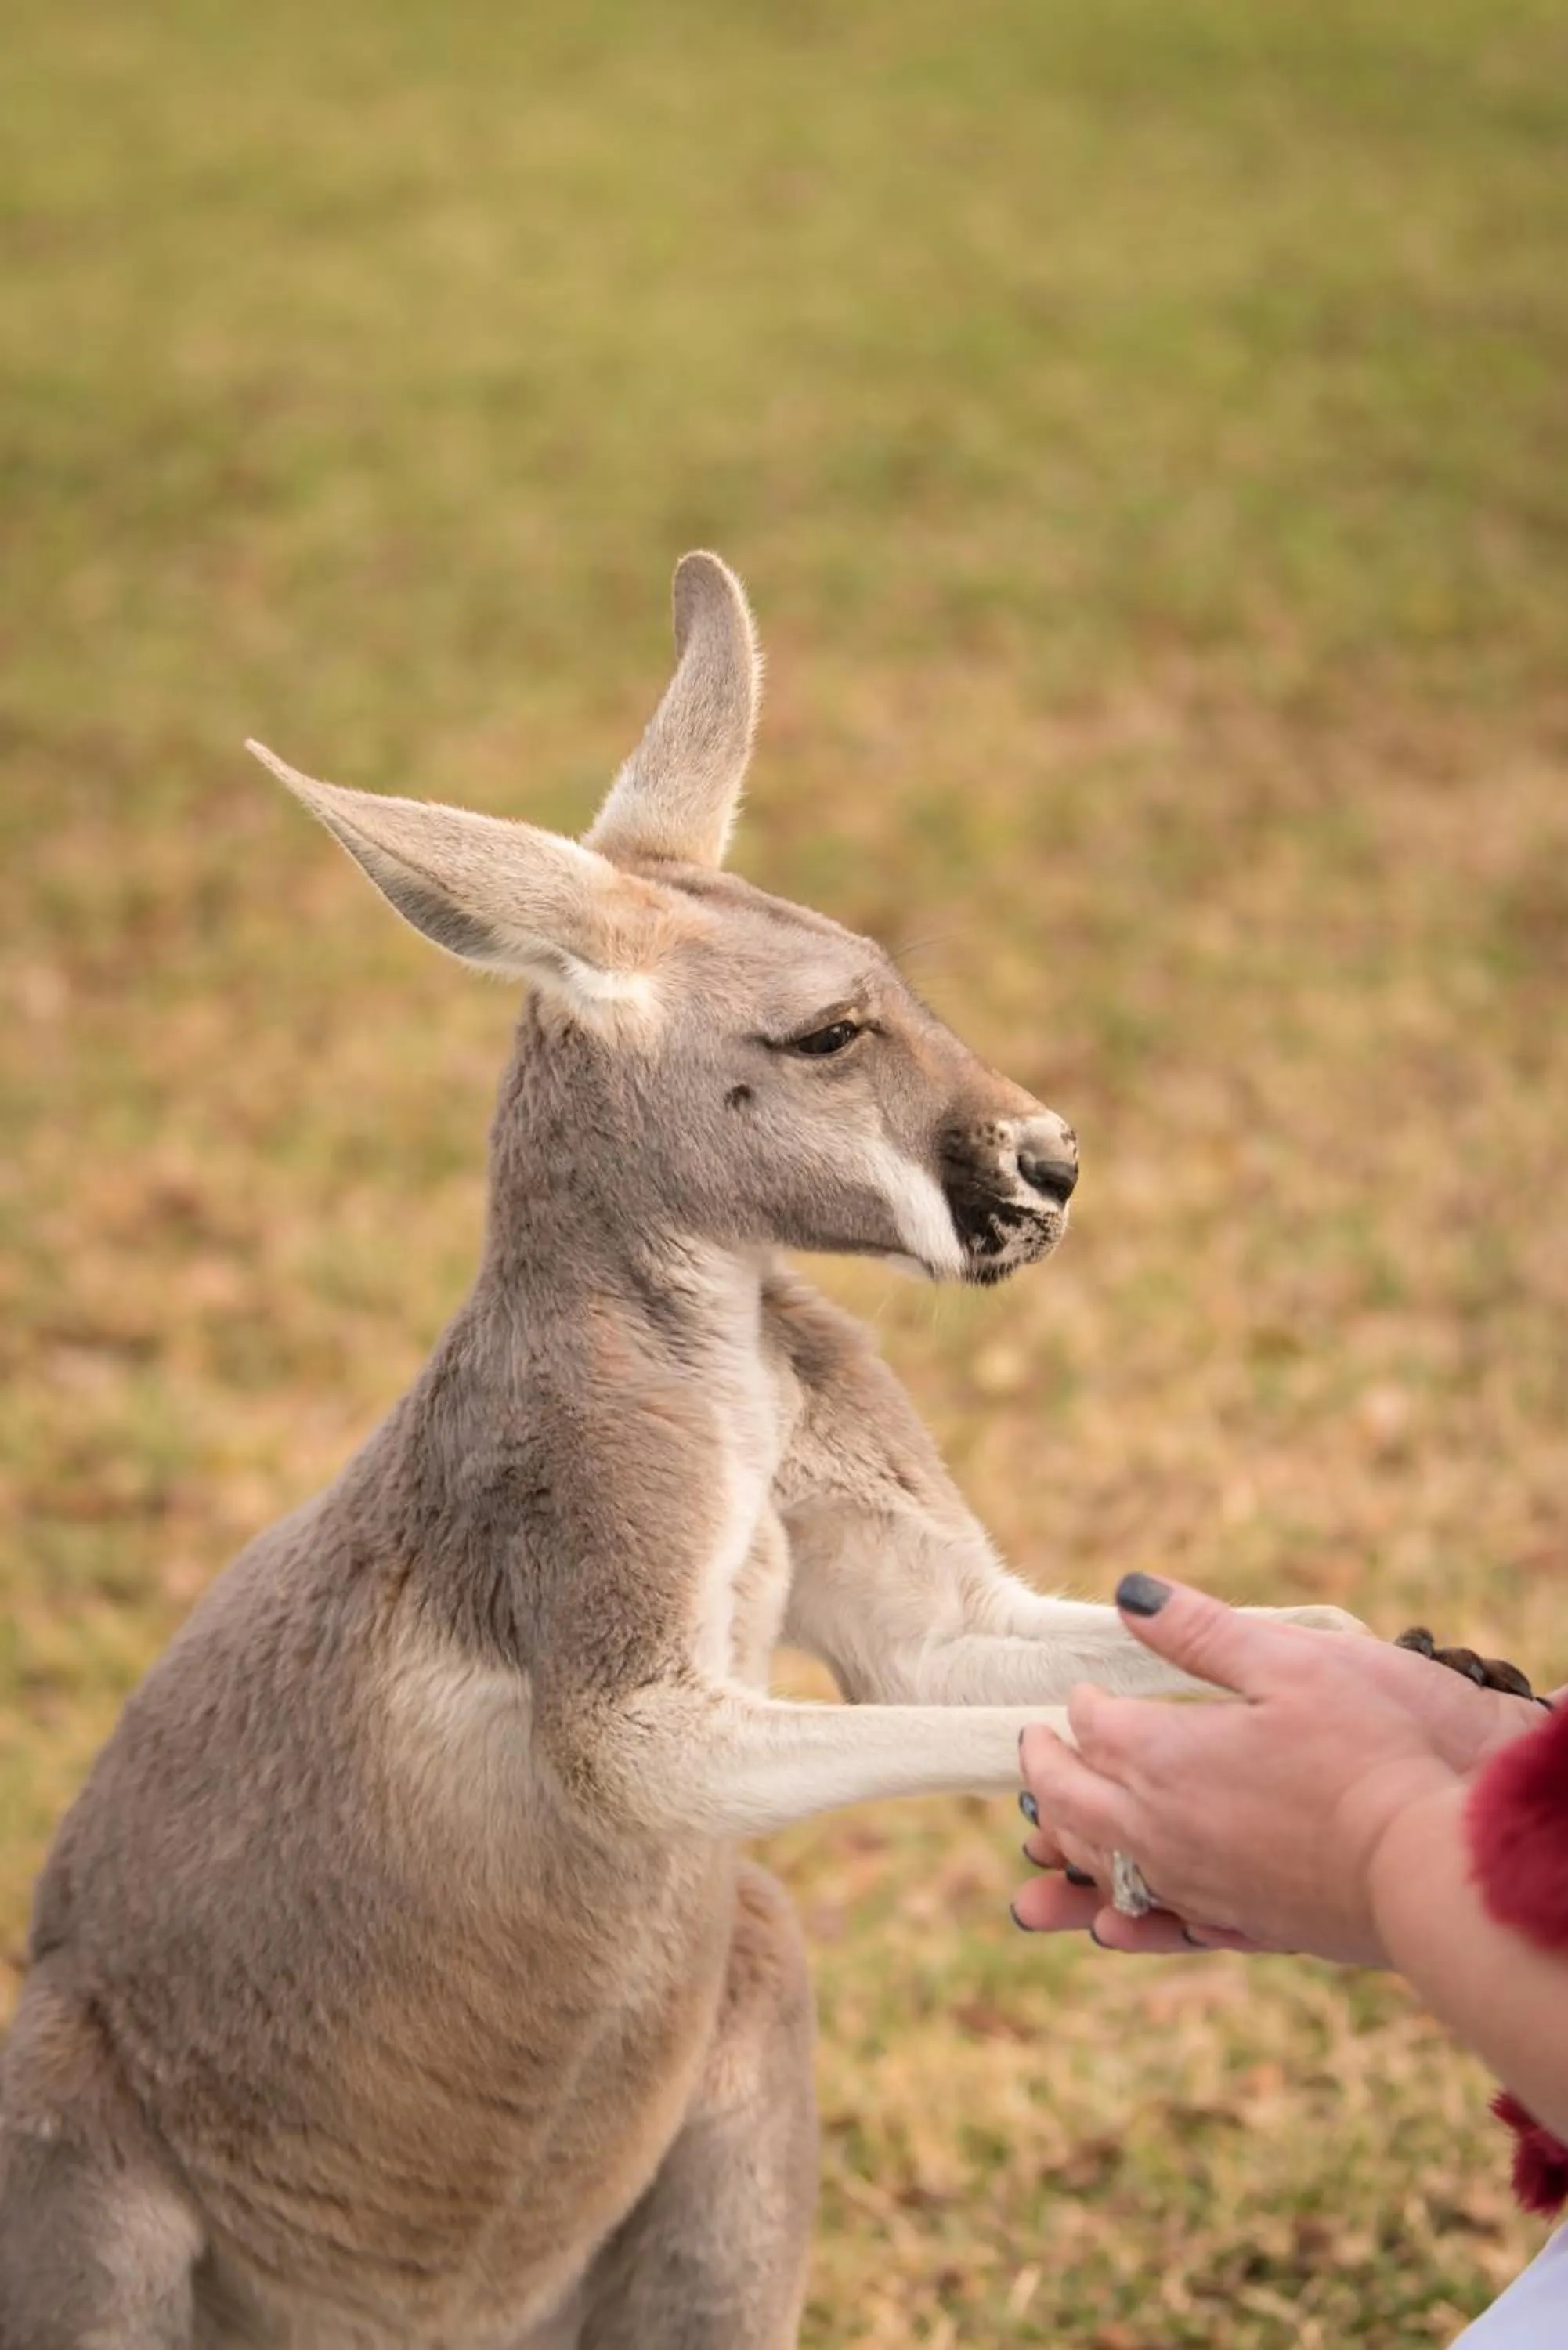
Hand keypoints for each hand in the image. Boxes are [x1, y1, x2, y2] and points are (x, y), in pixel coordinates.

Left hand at [1012, 1578, 1539, 1964]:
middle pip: (1069, 1801)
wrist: (1426, 1864)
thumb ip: (1200, 1629)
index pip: (1090, 1726)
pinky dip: (1113, 1906)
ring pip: (1098, 1863)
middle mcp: (1157, 1827)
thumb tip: (1128, 1591)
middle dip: (1044, 1770)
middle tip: (1037, 1747)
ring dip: (1065, 1836)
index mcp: (1161, 1756)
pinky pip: (1146, 1918)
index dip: (1082, 1703)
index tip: (1086, 1690)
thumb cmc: (1366, 1750)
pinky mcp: (1229, 1923)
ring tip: (1049, 1824)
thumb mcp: (1287, 1662)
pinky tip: (1109, 1918)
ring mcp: (1190, 1884)